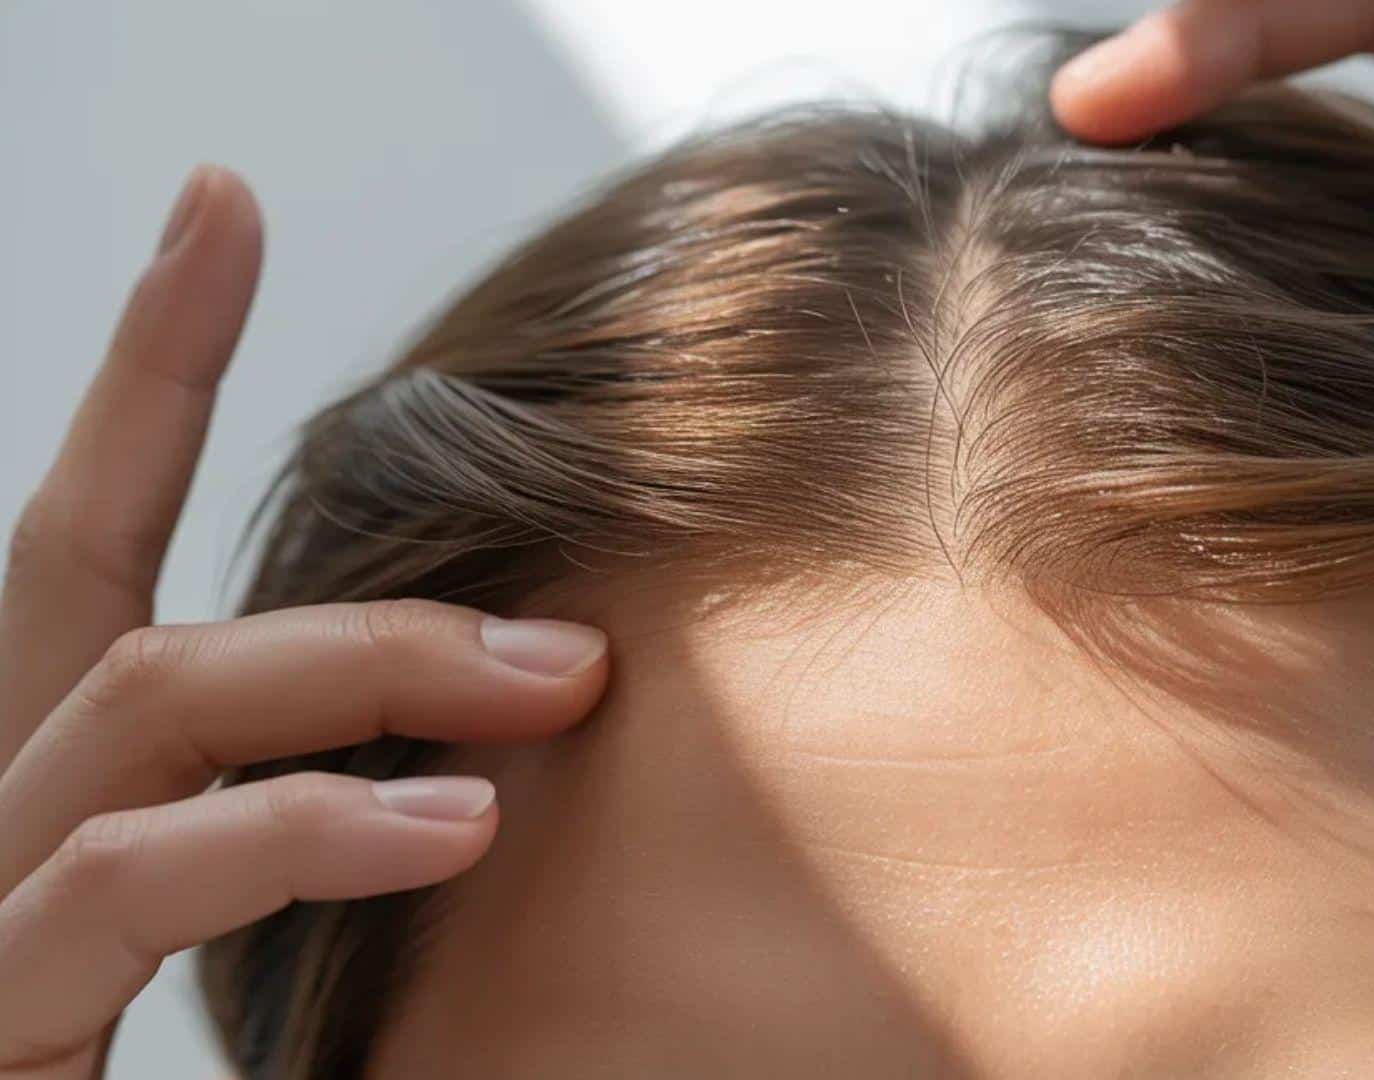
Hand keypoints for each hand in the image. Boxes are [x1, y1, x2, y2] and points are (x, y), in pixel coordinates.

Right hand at [0, 167, 610, 1077]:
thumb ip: (300, 850)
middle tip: (570, 636)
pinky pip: (113, 878)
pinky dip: (282, 832)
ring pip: (138, 714)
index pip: (84, 543)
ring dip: (354, 680)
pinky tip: (441, 825)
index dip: (145, 364)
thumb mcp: (208, 952)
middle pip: (128, 615)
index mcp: (40, 790)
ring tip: (546, 696)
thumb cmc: (77, 1058)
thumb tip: (483, 781)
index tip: (217, 208)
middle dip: (352, 595)